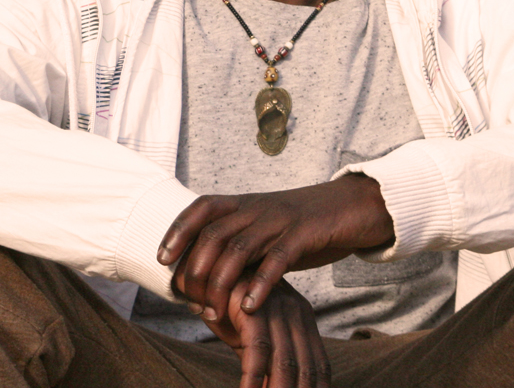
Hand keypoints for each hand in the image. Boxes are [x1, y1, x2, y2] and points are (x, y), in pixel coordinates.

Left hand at [158, 174, 393, 322]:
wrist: (351, 207)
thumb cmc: (301, 225)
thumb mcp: (264, 227)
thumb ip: (238, 242)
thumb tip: (204, 268)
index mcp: (244, 203)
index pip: (201, 208)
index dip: (178, 230)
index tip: (162, 257)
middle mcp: (256, 208)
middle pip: (214, 234)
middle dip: (195, 266)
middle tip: (188, 297)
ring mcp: (279, 219)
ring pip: (239, 247)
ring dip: (222, 281)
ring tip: (213, 310)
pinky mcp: (304, 234)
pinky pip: (277, 259)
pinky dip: (260, 283)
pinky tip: (249, 305)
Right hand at [206, 278, 329, 387]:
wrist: (200, 269)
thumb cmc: (227, 306)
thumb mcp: (255, 335)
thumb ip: (269, 359)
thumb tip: (275, 386)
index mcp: (302, 317)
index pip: (319, 366)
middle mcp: (294, 311)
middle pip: (306, 369)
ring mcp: (275, 309)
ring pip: (285, 363)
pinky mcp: (251, 309)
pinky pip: (258, 351)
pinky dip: (255, 379)